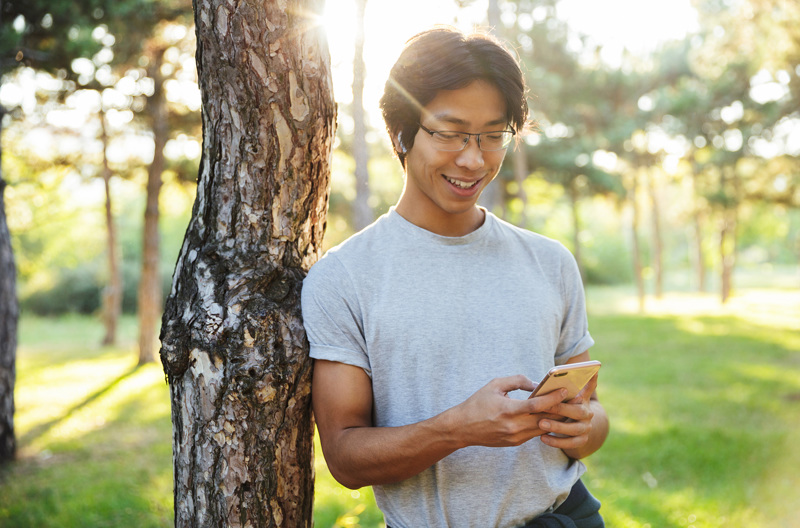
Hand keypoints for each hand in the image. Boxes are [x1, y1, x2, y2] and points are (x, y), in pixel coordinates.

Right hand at [449, 375, 568, 448]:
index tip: (565, 390)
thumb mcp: (495, 385)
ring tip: (566, 407)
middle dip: (560, 409)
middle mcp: (514, 426)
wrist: (462, 428)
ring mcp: (515, 437)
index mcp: (508, 410)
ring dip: (555, 418)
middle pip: (545, 419)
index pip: (537, 405)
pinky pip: (534, 433)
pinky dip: (544, 425)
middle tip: (573, 399)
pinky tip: (550, 416)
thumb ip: (517, 381)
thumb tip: (536, 384)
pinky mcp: (515, 443)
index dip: (553, 398)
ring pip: (542, 428)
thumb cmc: (477, 403)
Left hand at [536, 374, 597, 453]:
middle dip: (560, 409)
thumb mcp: (563, 396)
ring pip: (574, 429)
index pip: (589, 388)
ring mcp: (586, 428)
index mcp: (583, 399)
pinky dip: (556, 441)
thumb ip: (560, 388)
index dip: (591, 381)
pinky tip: (543, 438)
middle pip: (578, 411)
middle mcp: (588, 413)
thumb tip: (554, 374)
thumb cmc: (562, 407)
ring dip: (557, 427)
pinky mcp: (581, 440)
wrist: (574, 427)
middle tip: (544, 407)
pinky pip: (570, 443)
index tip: (591, 371)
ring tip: (541, 424)